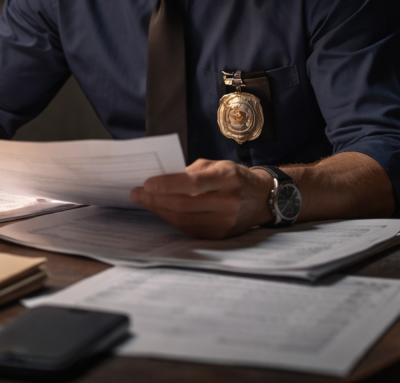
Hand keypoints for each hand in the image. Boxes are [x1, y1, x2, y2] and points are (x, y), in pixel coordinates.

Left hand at [130, 159, 274, 238]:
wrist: (262, 199)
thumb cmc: (234, 177)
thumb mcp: (216, 165)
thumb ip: (191, 171)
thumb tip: (162, 179)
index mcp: (227, 178)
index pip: (193, 183)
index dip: (167, 184)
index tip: (146, 183)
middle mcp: (228, 201)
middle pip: (184, 204)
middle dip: (155, 200)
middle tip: (136, 194)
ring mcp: (225, 221)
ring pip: (184, 219)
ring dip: (160, 210)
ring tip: (144, 201)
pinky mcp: (221, 235)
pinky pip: (189, 229)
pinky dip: (171, 219)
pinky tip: (161, 211)